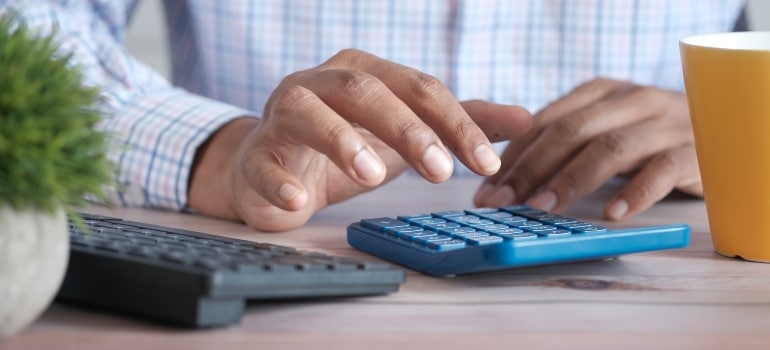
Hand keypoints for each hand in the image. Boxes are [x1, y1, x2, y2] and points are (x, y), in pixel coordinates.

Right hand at [189, 49, 531, 230]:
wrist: (273, 168)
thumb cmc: (345, 145)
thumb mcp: (407, 133)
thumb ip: (460, 123)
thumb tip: (527, 119)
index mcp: (365, 73)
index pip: (418, 88)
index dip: (455, 123)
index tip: (487, 163)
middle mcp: (322, 83)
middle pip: (366, 90)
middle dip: (407, 128)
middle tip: (441, 172)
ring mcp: (283, 115)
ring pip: (309, 113)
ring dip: (341, 141)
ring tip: (373, 175)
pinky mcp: (256, 155)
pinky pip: (262, 163)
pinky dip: (279, 182)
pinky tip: (299, 202)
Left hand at [474, 78, 702, 219]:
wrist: (719, 131)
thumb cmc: (645, 137)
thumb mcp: (602, 128)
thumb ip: (562, 142)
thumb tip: (503, 174)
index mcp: (601, 92)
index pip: (546, 121)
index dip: (513, 156)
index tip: (488, 188)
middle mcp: (631, 100)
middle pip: (572, 131)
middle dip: (531, 168)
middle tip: (503, 201)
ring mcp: (664, 124)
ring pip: (611, 148)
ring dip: (572, 180)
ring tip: (543, 209)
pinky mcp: (693, 152)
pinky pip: (662, 171)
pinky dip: (635, 193)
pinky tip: (611, 214)